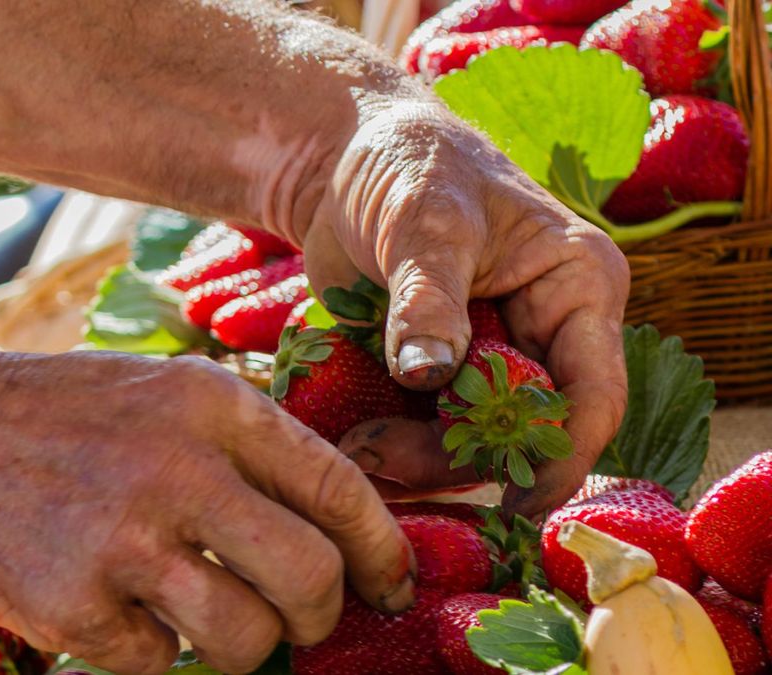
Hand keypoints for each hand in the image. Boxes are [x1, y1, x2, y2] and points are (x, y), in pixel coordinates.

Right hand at [0, 351, 415, 674]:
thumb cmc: (57, 416)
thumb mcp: (161, 392)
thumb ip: (246, 450)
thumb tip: (338, 529)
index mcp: (213, 405)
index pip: (339, 488)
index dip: (381, 550)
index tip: (387, 583)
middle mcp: (180, 468)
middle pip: (310, 579)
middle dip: (318, 616)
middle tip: (297, 620)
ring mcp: (124, 542)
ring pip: (247, 639)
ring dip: (239, 645)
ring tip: (198, 616)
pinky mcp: (74, 607)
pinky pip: (158, 662)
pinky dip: (148, 649)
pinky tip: (112, 606)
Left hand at [299, 100, 629, 515]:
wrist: (345, 161)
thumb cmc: (405, 165)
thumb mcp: (423, 218)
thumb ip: (429, 296)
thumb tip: (428, 374)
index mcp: (575, 289)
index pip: (591, 394)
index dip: (559, 458)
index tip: (512, 504)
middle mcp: (544, 334)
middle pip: (523, 431)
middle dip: (457, 458)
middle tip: (378, 456)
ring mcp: (488, 358)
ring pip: (469, 440)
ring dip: (415, 460)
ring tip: (353, 449)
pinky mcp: (435, 373)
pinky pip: (423, 428)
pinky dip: (390, 444)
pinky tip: (347, 444)